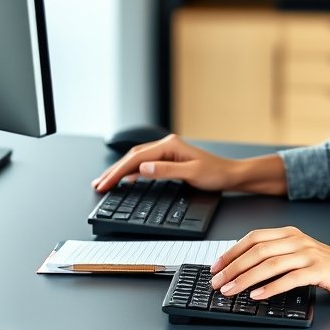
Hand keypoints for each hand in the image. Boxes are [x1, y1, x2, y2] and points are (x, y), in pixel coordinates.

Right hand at [92, 133, 237, 192]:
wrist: (230, 175)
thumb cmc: (215, 174)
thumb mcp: (191, 174)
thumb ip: (165, 171)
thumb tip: (142, 169)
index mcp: (169, 145)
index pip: (137, 158)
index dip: (118, 172)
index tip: (106, 184)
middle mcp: (166, 145)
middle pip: (132, 157)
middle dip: (114, 171)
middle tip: (98, 184)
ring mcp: (167, 151)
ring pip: (136, 159)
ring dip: (120, 170)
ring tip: (105, 181)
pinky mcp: (168, 159)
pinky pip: (144, 163)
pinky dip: (132, 172)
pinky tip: (125, 179)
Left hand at [210, 227, 329, 301]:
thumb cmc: (328, 267)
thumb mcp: (299, 255)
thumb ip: (276, 257)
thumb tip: (244, 270)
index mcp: (289, 234)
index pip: (253, 238)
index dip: (232, 252)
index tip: (216, 266)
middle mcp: (297, 240)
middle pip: (257, 251)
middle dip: (233, 267)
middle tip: (217, 282)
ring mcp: (308, 254)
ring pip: (270, 264)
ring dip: (246, 279)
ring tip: (231, 290)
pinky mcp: (319, 270)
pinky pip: (290, 279)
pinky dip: (271, 288)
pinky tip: (258, 295)